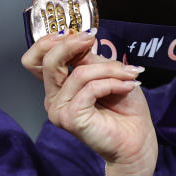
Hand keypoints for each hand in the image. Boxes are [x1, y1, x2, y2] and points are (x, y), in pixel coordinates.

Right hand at [25, 30, 155, 173]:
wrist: (137, 141)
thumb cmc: (125, 109)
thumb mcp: (108, 73)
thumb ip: (89, 59)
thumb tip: (82, 40)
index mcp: (58, 85)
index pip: (37, 58)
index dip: (53, 41)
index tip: (81, 34)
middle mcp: (53, 97)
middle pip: (47, 61)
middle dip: (72, 45)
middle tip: (92, 39)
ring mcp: (59, 109)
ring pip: (77, 74)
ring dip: (109, 69)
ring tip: (129, 74)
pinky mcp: (70, 118)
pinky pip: (90, 89)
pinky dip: (112, 83)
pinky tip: (127, 87)